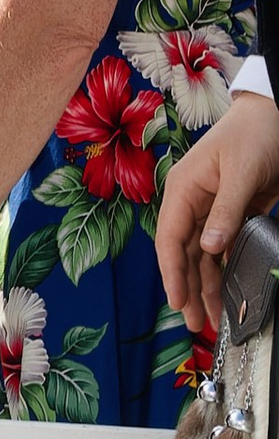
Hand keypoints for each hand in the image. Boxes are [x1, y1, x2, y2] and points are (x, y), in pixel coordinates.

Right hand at [156, 96, 278, 335]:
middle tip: (195, 323)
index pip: (170, 238)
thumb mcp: (241, 172)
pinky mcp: (232, 214)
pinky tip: (228, 289)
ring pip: (203, 256)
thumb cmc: (253, 135)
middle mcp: (192, 203)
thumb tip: (208, 248)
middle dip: (189, 288)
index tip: (177, 301)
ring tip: (211, 317)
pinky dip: (225, 270)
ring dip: (207, 285)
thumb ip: (225, 211)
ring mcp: (211, 210)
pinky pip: (224, 248)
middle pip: (184, 253)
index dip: (171, 272)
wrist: (274, 115)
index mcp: (183, 189)